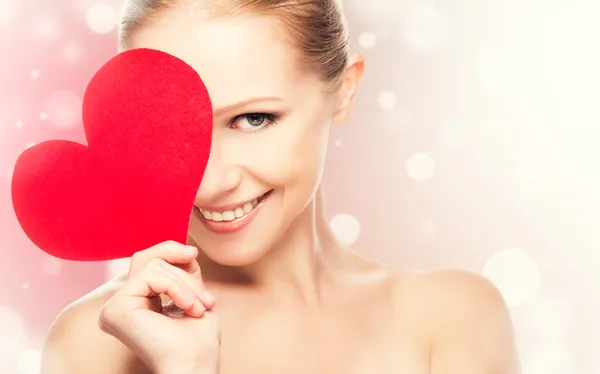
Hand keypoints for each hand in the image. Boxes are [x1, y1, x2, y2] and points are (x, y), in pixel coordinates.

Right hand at [98, 241, 219, 373]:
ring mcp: (114, 307)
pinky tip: (188, 308)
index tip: (196, 261)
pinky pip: (150, 275)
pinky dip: (177, 288)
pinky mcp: (116, 309)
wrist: (196, 366)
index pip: (148, 260)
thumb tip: (184, 247)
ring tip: (197, 307)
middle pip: (147, 258)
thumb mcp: (192, 293)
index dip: (174, 254)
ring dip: (185, 284)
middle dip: (183, 270)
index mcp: (135, 302)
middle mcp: (120, 304)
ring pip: (152, 265)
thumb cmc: (198, 340)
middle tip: (204, 298)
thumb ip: (182, 271)